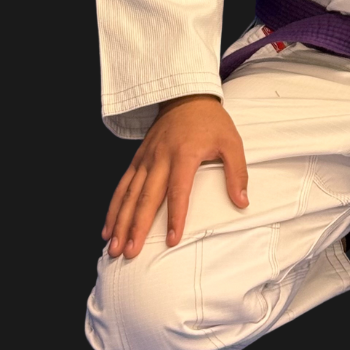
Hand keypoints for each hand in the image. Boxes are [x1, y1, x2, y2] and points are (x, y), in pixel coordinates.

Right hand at [101, 94, 248, 259]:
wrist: (186, 96)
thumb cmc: (211, 122)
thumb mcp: (231, 142)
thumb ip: (237, 172)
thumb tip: (242, 202)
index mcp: (184, 154)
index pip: (178, 191)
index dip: (175, 216)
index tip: (171, 240)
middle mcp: (160, 158)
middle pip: (146, 197)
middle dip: (136, 227)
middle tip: (129, 253)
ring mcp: (146, 158)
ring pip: (129, 194)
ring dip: (120, 222)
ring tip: (113, 247)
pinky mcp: (138, 159)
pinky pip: (122, 185)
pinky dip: (113, 207)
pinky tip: (107, 228)